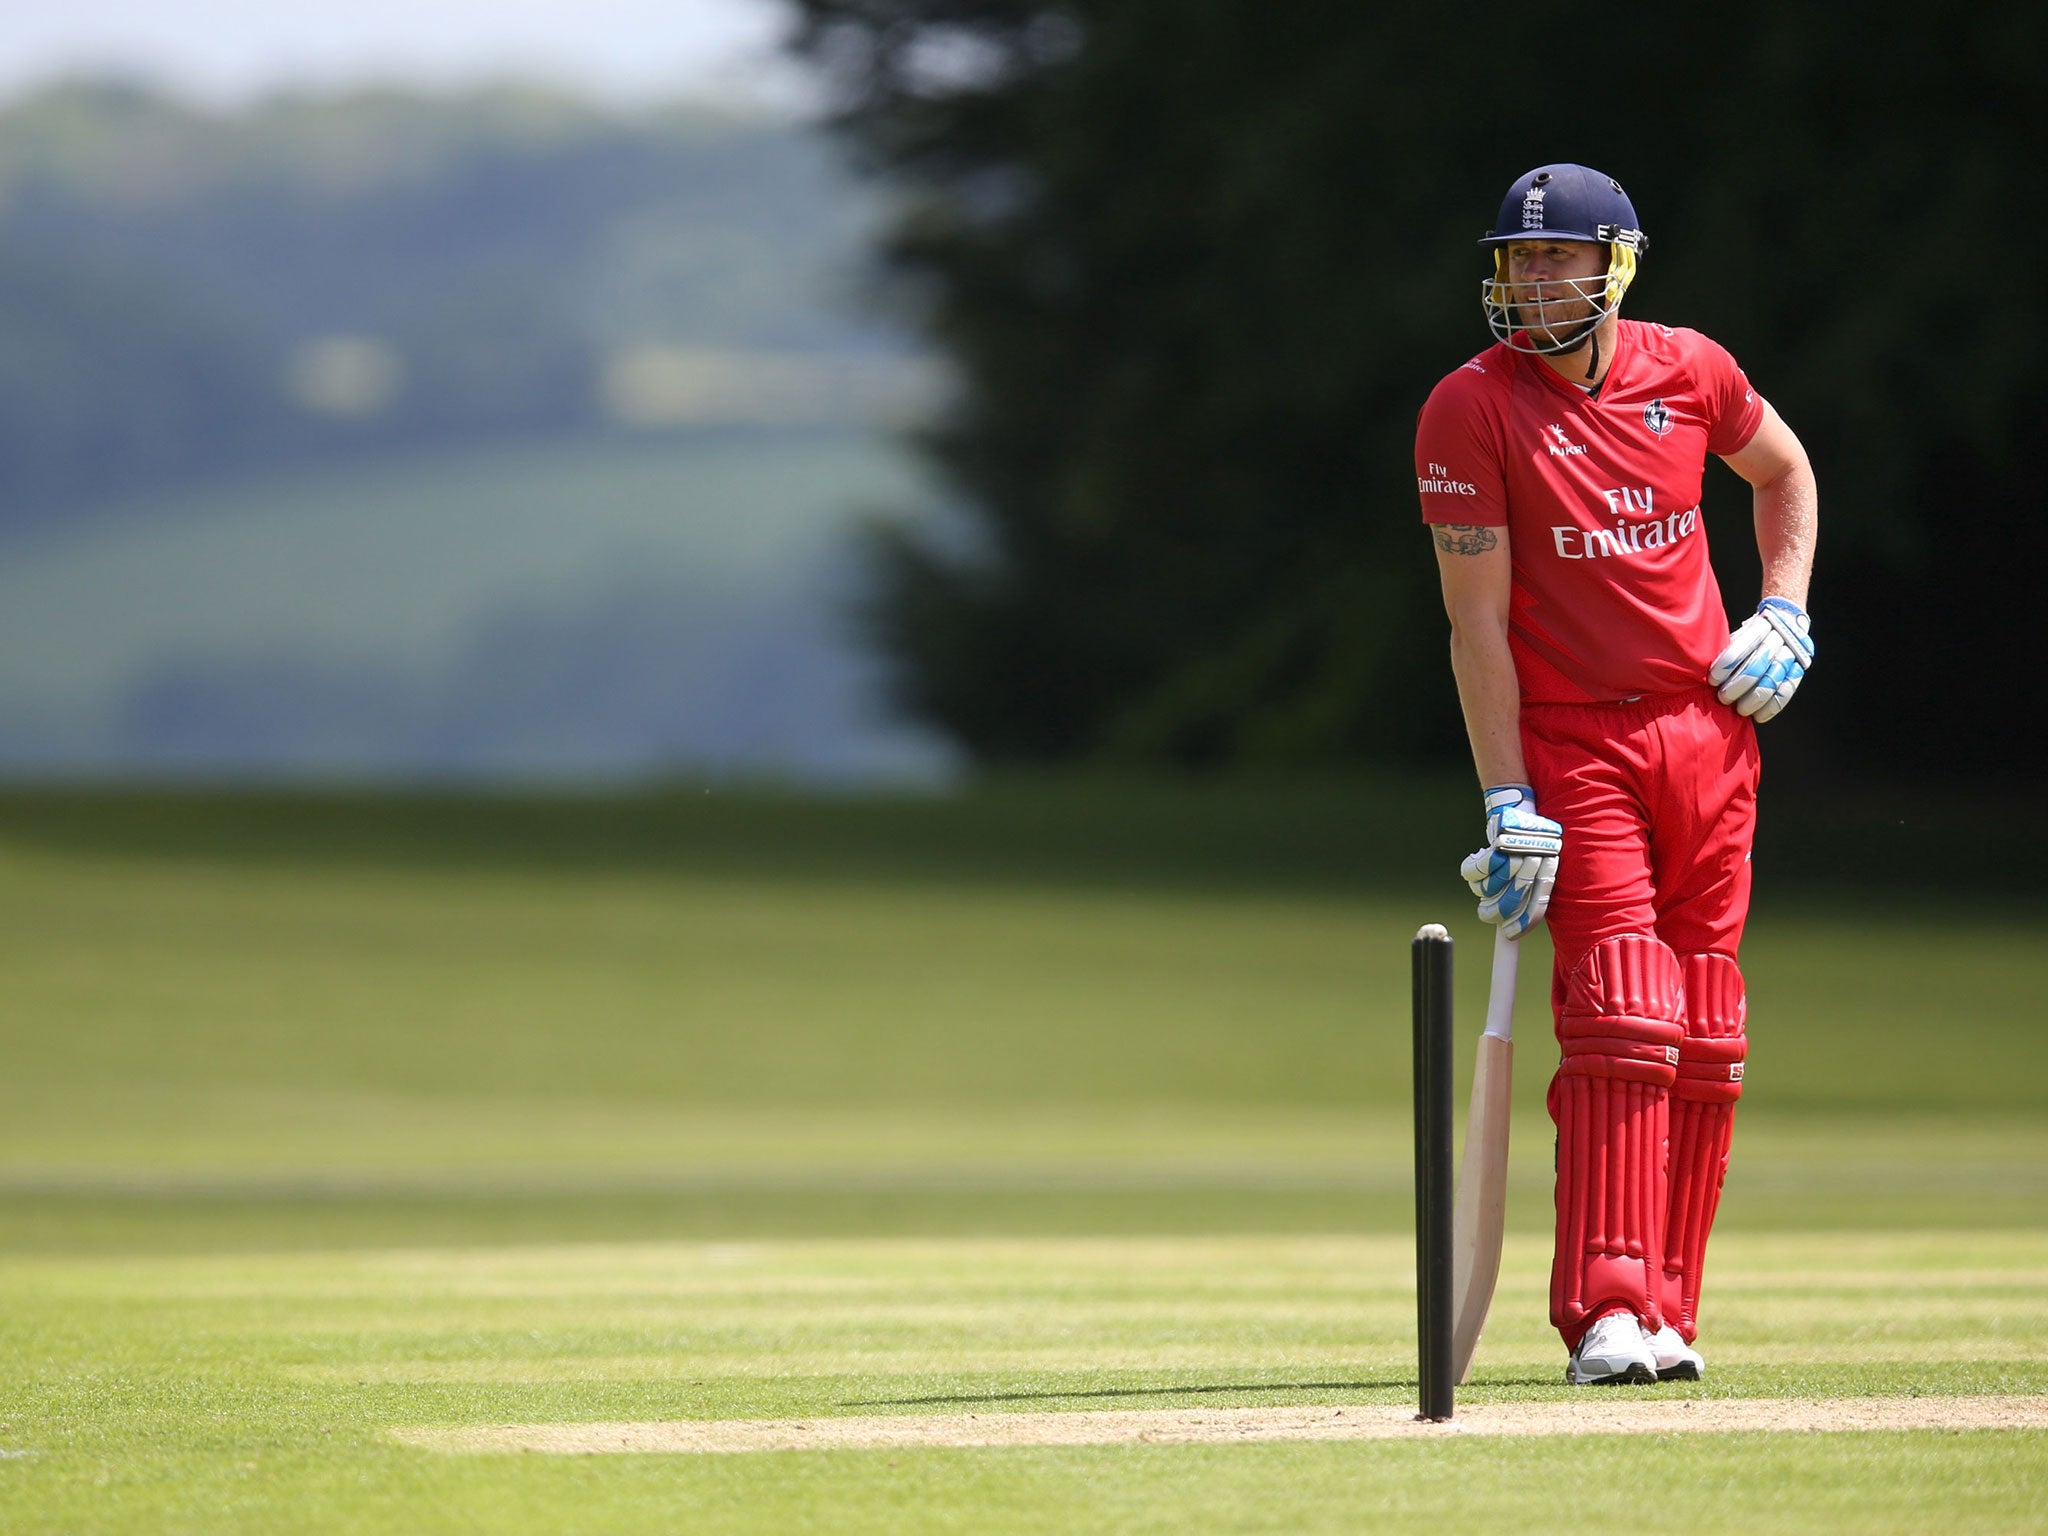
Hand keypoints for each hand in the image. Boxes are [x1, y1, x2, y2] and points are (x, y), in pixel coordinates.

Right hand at [1460, 784, 1560, 937]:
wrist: (1518, 806)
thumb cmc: (1528, 838)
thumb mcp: (1539, 861)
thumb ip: (1530, 888)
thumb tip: (1510, 923)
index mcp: (1547, 872)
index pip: (1536, 907)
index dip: (1521, 925)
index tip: (1509, 935)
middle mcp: (1532, 865)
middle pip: (1507, 903)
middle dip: (1493, 911)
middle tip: (1486, 910)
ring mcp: (1513, 855)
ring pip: (1487, 888)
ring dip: (1482, 885)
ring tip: (1487, 872)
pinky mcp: (1495, 845)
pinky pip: (1475, 871)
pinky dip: (1472, 869)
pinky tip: (1476, 859)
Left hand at [1710, 597, 1812, 721]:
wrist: (1787, 620)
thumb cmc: (1751, 632)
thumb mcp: (1739, 631)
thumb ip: (1726, 646)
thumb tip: (1699, 669)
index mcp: (1762, 625)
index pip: (1744, 644)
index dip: (1727, 665)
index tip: (1712, 681)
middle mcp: (1780, 638)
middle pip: (1759, 665)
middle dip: (1738, 685)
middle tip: (1723, 699)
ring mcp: (1792, 654)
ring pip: (1774, 679)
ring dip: (1755, 699)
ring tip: (1739, 711)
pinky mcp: (1800, 668)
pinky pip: (1788, 690)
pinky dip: (1773, 706)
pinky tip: (1759, 716)